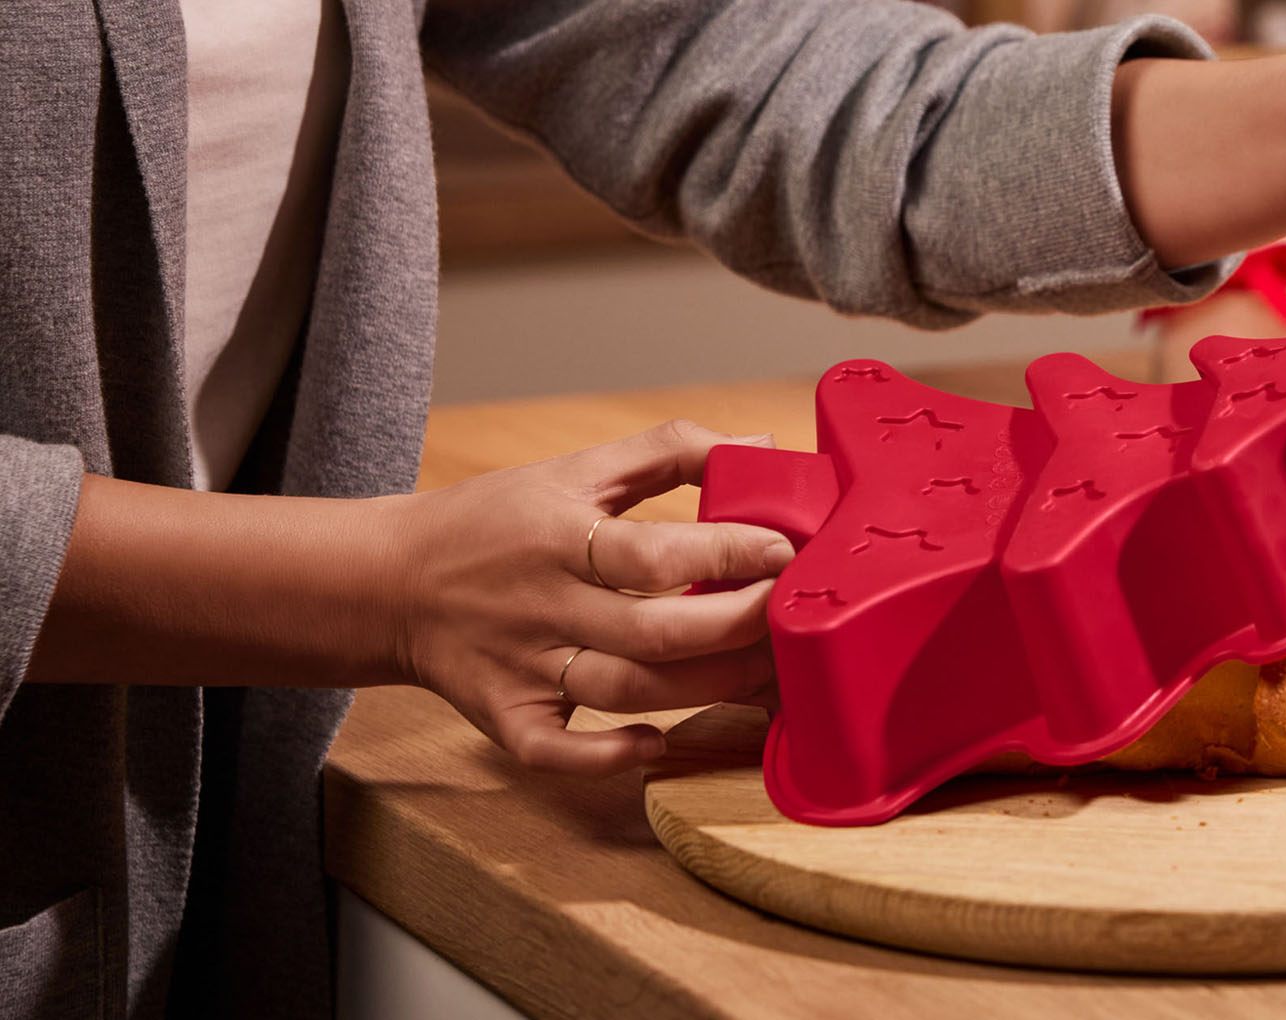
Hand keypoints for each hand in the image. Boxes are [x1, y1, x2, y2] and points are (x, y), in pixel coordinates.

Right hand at [388, 420, 791, 775]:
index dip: (728, 553)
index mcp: (559, 538)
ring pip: (624, 693)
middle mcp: (542, 606)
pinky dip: (610, 755)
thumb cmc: (494, 521)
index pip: (654, 553)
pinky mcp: (505, 718)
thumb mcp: (572, 468)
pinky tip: (657, 742)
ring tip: (762, 673)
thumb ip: (668, 452)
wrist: (386, 581)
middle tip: (792, 618)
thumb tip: (762, 448)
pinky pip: (559, 752)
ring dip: (703, 690)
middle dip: (736, 628)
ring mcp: (522, 668)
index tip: (786, 551)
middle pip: (654, 633)